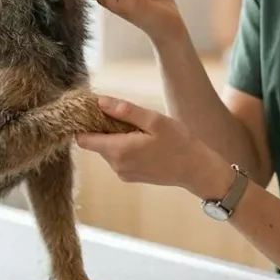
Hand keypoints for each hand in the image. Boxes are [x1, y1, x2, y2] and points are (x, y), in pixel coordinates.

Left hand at [75, 97, 233, 198]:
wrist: (196, 169)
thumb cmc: (179, 143)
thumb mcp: (154, 121)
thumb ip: (125, 111)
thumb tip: (100, 102)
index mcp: (119, 150)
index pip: (83, 140)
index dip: (83, 124)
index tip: (91, 111)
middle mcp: (116, 165)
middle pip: (96, 143)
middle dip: (103, 128)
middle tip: (124, 115)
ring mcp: (123, 173)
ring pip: (107, 150)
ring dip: (116, 137)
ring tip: (139, 129)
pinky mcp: (130, 177)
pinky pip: (118, 158)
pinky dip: (123, 147)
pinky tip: (143, 141)